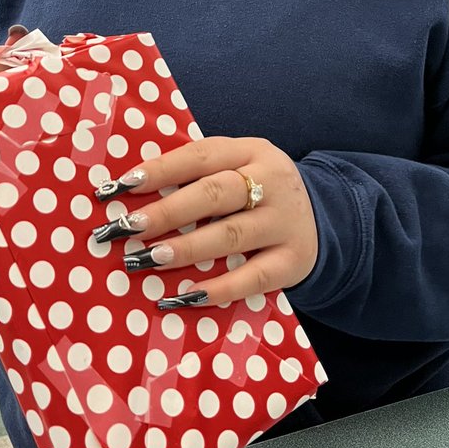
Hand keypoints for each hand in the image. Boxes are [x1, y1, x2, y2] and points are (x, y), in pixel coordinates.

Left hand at [94, 137, 317, 306]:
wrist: (327, 219)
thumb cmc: (258, 193)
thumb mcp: (239, 168)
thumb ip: (197, 176)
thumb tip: (130, 193)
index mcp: (252, 151)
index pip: (202, 156)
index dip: (161, 170)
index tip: (121, 186)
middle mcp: (272, 182)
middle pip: (215, 194)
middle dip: (167, 212)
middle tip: (127, 227)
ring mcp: (285, 222)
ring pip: (232, 235)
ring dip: (186, 249)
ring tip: (149, 259)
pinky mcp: (293, 261)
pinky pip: (253, 278)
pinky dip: (219, 289)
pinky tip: (186, 296)